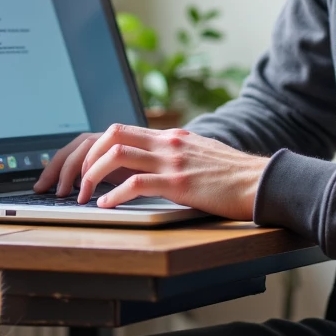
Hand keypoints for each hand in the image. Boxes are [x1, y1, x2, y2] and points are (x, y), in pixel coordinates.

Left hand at [62, 124, 268, 219]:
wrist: (263, 181)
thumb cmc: (234, 176)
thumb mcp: (199, 155)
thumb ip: (175, 155)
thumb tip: (151, 165)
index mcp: (170, 137)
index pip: (118, 131)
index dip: (91, 148)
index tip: (79, 169)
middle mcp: (167, 143)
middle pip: (109, 137)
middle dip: (83, 159)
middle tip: (73, 183)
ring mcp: (173, 161)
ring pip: (116, 155)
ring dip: (92, 176)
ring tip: (84, 196)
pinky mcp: (180, 183)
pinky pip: (137, 182)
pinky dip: (115, 194)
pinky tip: (106, 205)